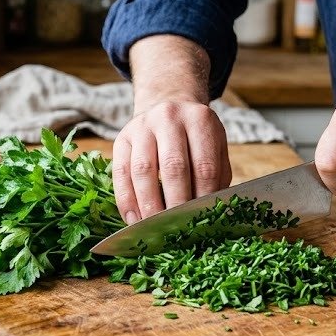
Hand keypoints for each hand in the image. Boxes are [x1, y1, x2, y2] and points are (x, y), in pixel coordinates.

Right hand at [113, 35, 231, 223]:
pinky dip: (126, 200)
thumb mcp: (214, 146)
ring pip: (142, 171)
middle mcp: (169, 118)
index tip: (202, 223)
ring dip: (148, 204)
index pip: (204, 165)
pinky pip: (119, 173)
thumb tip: (213, 216)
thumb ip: (216, 177)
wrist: (167, 105)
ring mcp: (141, 127)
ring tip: (154, 230)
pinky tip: (133, 219)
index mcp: (200, 119)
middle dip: (175, 204)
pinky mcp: (121, 138)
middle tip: (178, 231)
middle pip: (173, 167)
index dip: (203, 198)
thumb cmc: (195, 137)